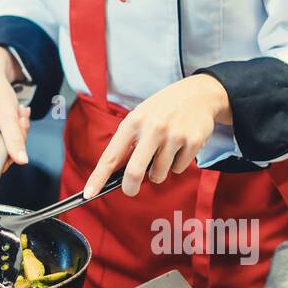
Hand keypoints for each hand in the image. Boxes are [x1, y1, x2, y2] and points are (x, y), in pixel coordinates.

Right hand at [0, 46, 30, 168]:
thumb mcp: (8, 113)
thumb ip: (14, 138)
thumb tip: (22, 161)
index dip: (4, 162)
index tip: (17, 145)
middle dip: (15, 141)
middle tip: (21, 120)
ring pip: (0, 150)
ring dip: (15, 134)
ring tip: (17, 114)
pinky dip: (9, 132)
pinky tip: (12, 117)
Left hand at [83, 74, 229, 199]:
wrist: (199, 93)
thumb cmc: (163, 108)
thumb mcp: (140, 116)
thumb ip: (129, 141)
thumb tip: (117, 172)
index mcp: (133, 122)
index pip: (111, 155)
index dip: (98, 177)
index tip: (88, 194)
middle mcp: (152, 128)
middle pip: (134, 172)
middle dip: (130, 187)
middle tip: (130, 189)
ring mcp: (174, 136)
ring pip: (158, 174)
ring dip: (158, 171)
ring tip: (164, 151)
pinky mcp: (192, 142)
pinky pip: (178, 169)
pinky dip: (176, 164)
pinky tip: (179, 146)